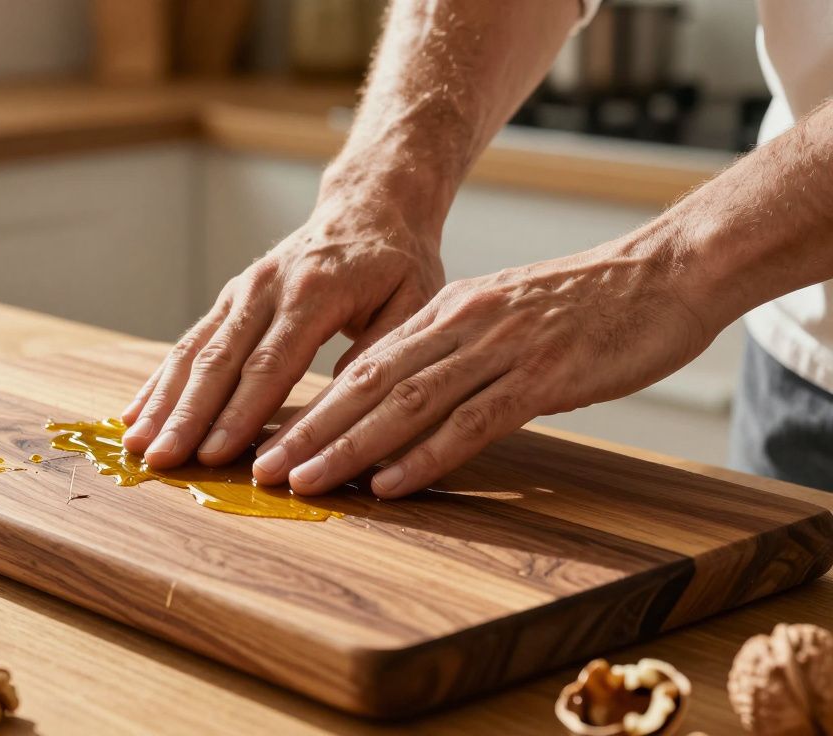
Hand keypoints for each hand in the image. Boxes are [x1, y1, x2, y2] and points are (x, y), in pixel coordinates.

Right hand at [120, 191, 444, 469]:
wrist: (369, 206)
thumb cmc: (398, 262)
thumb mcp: (415, 300)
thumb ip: (383, 351)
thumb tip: (349, 408)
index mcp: (315, 292)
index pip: (271, 363)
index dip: (241, 412)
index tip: (215, 454)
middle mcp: (267, 289)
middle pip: (220, 362)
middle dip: (187, 416)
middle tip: (160, 459)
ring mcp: (241, 292)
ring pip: (194, 351)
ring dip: (163, 401)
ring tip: (135, 442)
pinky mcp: (229, 299)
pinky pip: (188, 341)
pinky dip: (160, 379)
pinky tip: (135, 411)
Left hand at [252, 238, 716, 497]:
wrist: (666, 272)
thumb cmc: (586, 306)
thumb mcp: (503, 319)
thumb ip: (454, 353)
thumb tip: (406, 397)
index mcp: (446, 313)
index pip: (362, 365)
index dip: (312, 408)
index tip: (271, 442)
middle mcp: (461, 325)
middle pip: (367, 384)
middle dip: (309, 431)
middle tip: (263, 469)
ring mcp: (501, 348)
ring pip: (407, 402)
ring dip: (350, 447)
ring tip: (306, 481)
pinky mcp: (544, 374)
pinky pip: (474, 420)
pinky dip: (427, 455)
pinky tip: (392, 483)